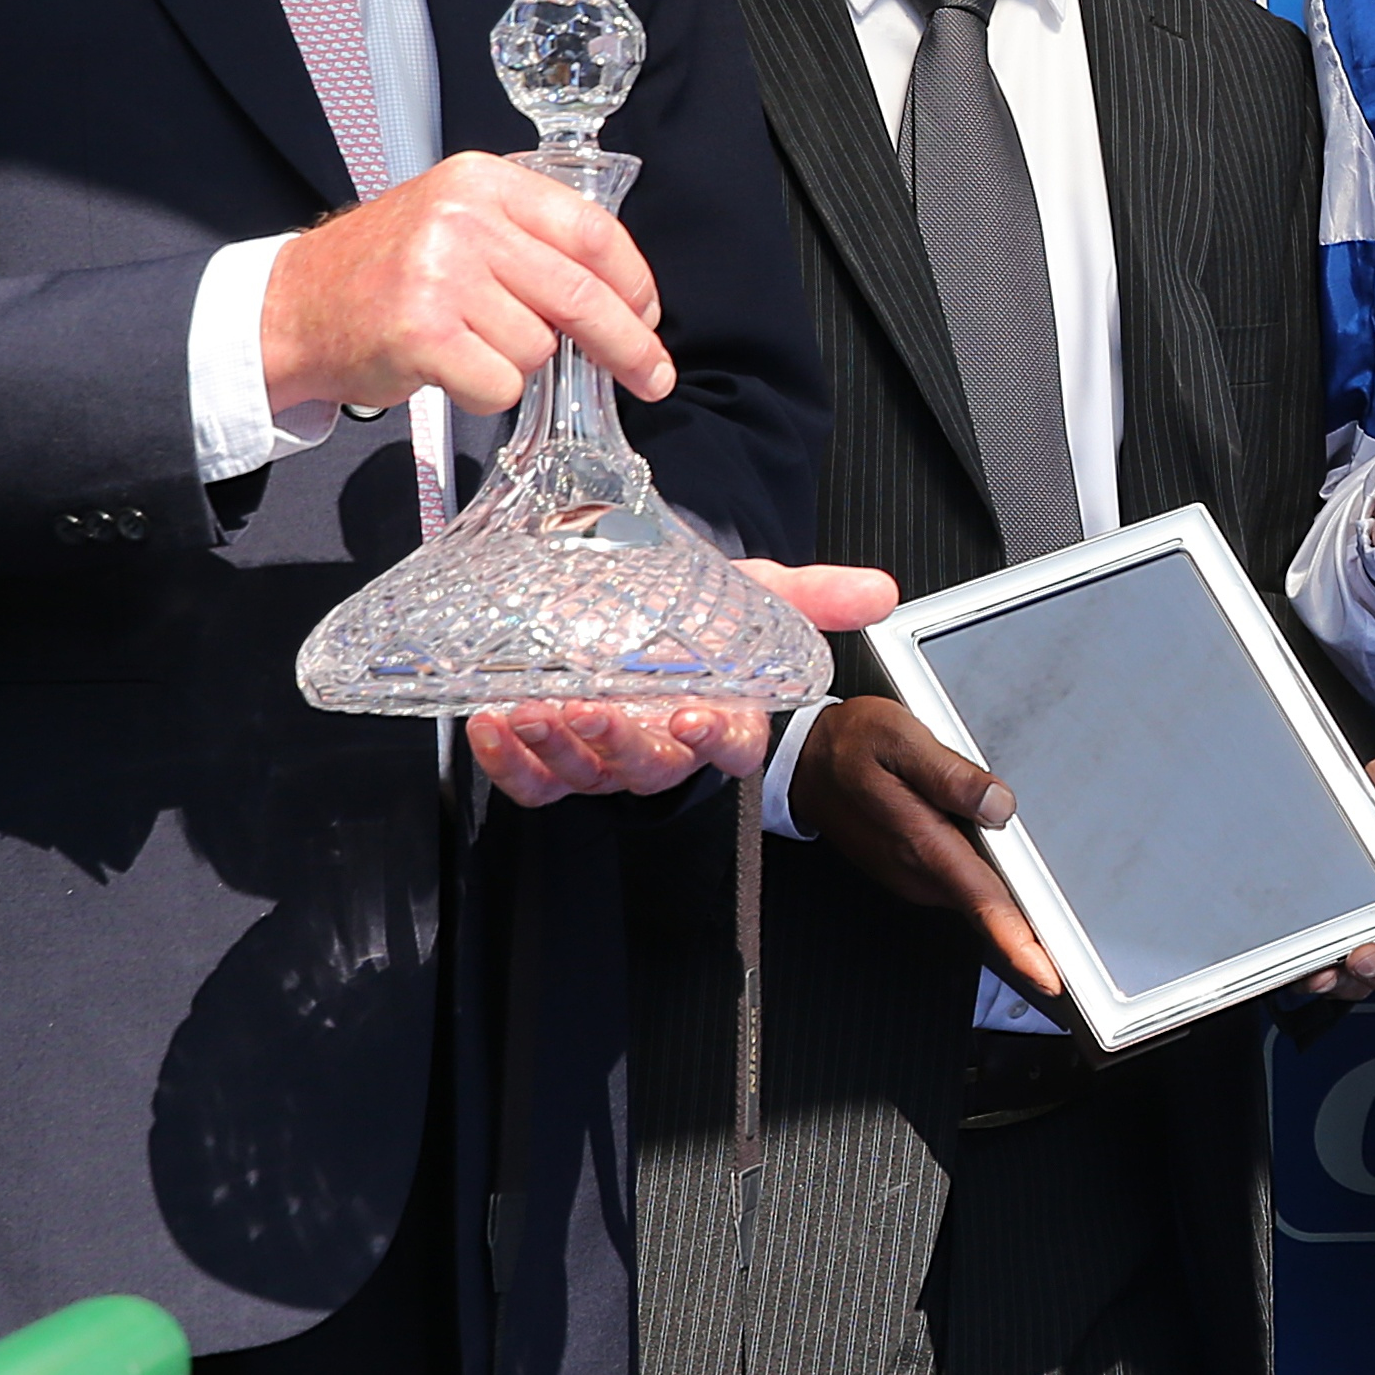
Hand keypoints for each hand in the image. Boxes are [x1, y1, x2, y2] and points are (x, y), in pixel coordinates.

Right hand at [265, 150, 672, 419]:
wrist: (291, 306)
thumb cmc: (383, 270)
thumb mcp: (456, 219)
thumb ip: (530, 238)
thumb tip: (621, 294)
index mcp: (482, 181)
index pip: (591, 231)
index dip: (634, 282)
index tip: (649, 316)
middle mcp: (462, 220)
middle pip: (582, 293)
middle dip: (628, 345)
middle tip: (652, 376)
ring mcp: (440, 275)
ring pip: (538, 347)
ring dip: (516, 362)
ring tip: (466, 343)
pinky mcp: (421, 333)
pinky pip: (500, 385)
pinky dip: (485, 392)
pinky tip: (448, 369)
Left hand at [462, 562, 904, 807]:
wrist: (627, 595)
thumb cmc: (694, 608)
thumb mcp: (757, 591)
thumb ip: (818, 595)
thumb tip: (882, 591)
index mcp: (720, 715)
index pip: (731, 747)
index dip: (715, 741)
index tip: (695, 718)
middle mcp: (663, 743)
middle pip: (652, 768)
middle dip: (622, 745)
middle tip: (596, 709)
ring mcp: (605, 755)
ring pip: (587, 776)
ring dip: (559, 749)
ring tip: (532, 710)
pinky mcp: (553, 758)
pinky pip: (533, 782)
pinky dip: (509, 763)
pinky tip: (492, 725)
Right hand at [789, 695, 1062, 1003]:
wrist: (802, 761)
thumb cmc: (850, 745)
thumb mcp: (901, 738)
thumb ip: (951, 775)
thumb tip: (999, 804)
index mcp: (921, 841)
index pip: (981, 901)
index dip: (1017, 943)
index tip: (1048, 974)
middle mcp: (916, 868)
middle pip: (985, 907)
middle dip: (1026, 931)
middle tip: (1070, 949)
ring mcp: (911, 873)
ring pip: (972, 895)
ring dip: (1006, 904)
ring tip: (1043, 902)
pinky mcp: (909, 869)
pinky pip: (957, 882)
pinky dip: (982, 884)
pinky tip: (996, 863)